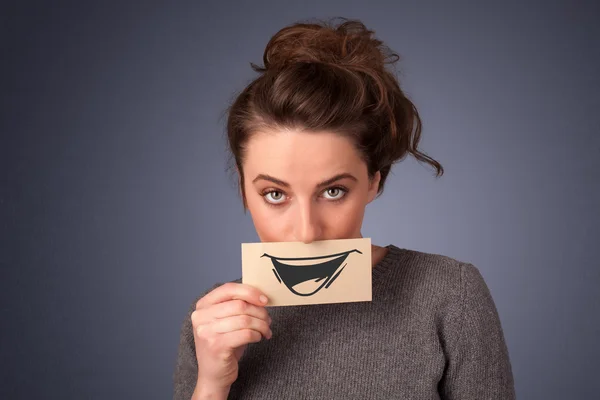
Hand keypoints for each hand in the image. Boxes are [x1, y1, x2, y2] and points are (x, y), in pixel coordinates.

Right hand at [191, 282, 271, 396]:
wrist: (213, 376)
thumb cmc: (223, 345)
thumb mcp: (225, 322)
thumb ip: (236, 306)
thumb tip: (260, 296)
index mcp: (202, 306)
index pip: (228, 289)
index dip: (249, 291)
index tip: (264, 299)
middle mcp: (201, 317)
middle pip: (239, 304)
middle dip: (259, 312)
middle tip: (268, 319)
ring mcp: (206, 332)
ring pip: (245, 319)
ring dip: (261, 324)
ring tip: (266, 330)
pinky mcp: (216, 346)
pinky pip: (245, 334)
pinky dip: (257, 335)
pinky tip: (258, 338)